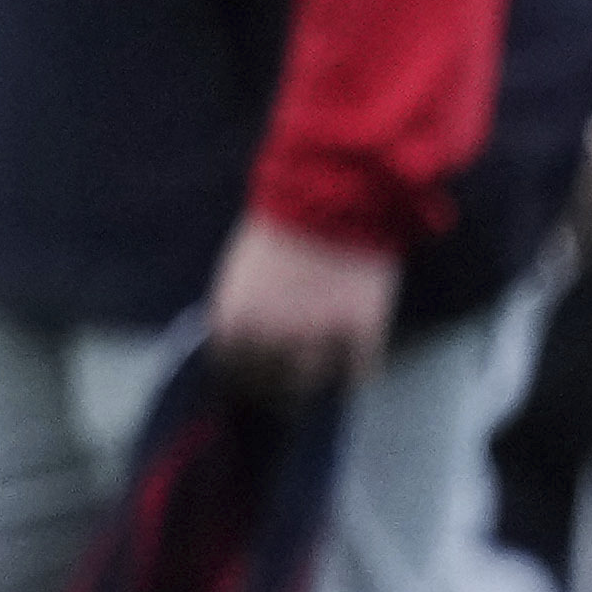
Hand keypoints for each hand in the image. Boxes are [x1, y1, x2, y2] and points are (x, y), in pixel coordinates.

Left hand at [196, 212, 398, 397]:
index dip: (238, 379)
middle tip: (281, 395)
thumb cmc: (278, 225)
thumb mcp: (239, 269)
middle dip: (273, 392)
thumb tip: (238, 339)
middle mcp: (271, 334)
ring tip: (314, 387)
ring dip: (310, 387)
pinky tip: (355, 376)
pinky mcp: (362, 330)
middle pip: (268, 384)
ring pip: (311, 382)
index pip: (229, 368)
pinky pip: (358, 371)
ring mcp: (319, 335)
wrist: (332, 196)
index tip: (246, 384)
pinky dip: (356, 376)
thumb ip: (239, 308)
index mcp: (234, 317)